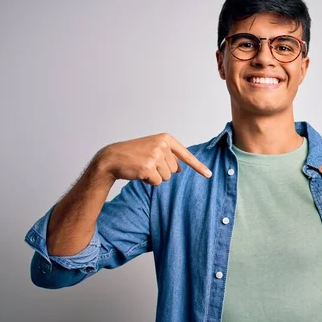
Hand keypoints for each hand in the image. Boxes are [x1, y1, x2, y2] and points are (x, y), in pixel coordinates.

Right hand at [97, 133, 211, 185]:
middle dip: (162, 171)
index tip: (209, 175)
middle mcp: (162, 145)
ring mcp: (155, 155)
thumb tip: (180, 169)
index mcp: (165, 139)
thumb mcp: (153, 149)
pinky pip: (157, 182)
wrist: (112, 158)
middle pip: (175, 170)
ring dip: (155, 177)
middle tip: (147, 164)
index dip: (198, 166)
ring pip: (166, 177)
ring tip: (142, 167)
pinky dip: (149, 181)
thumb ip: (168, 156)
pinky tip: (139, 173)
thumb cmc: (133, 154)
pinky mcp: (148, 167)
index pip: (185, 155)